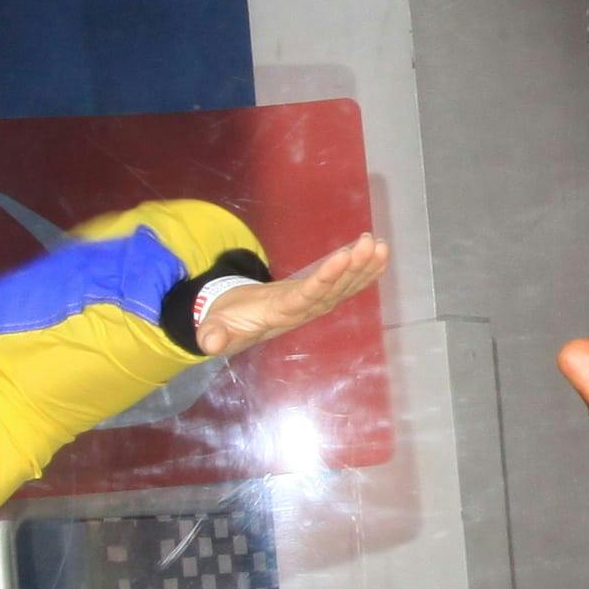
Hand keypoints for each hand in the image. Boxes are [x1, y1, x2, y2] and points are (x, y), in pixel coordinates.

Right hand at [193, 232, 387, 358]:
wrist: (234, 326)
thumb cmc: (226, 323)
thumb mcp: (215, 328)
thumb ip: (213, 334)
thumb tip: (209, 342)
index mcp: (280, 315)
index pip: (307, 297)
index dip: (325, 279)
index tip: (342, 258)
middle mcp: (303, 311)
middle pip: (332, 290)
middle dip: (353, 268)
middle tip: (371, 245)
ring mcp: (312, 305)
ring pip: (342, 287)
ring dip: (363, 267)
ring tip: (380, 246)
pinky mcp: (316, 296)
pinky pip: (343, 284)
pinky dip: (362, 270)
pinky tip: (378, 255)